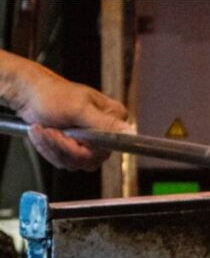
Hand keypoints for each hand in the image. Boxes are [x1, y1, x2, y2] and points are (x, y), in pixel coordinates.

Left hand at [0, 51, 132, 171]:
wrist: (30, 96)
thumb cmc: (53, 95)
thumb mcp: (79, 109)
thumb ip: (105, 123)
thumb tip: (131, 134)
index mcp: (113, 118)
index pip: (106, 148)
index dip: (81, 148)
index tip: (65, 136)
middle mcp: (105, 131)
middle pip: (87, 158)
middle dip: (62, 147)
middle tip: (50, 130)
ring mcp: (89, 141)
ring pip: (73, 162)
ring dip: (52, 147)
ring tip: (44, 129)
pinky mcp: (75, 147)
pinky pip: (63, 161)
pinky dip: (48, 148)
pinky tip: (44, 132)